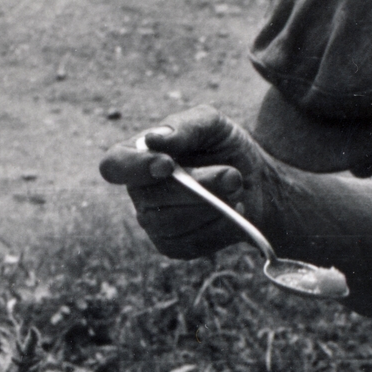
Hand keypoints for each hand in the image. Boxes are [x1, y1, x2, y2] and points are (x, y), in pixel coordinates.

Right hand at [97, 105, 277, 259]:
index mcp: (136, 156)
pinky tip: (234, 209)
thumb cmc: (225, 146)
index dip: (135, 168)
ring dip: (212, 206)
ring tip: (236, 188)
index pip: (113, 166)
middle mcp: (140, 192)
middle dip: (198, 187)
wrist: (257, 179)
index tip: (167, 165)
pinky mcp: (175, 246)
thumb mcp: (211, 124)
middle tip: (232, 174)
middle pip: (151, 200)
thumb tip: (152, 140)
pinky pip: (192, 243)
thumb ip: (184, 127)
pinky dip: (220, 226)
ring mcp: (155, 224)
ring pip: (172, 224)